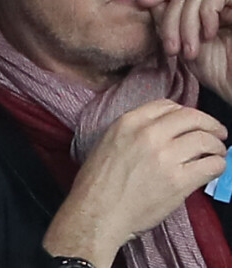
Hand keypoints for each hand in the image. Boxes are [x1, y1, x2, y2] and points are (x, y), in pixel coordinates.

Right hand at [43, 99, 226, 267]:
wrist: (98, 210)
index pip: (167, 105)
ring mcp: (164, 157)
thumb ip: (134, 130)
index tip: (191, 122)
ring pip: (205, 140)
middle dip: (209, 123)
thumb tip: (161, 130)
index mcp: (129, 121)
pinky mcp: (178, 181)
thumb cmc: (98, 179)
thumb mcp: (110, 140)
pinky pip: (210, 166)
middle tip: (217, 132)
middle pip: (191, 117)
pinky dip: (218, 165)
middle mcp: (148, 134)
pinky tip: (214, 168)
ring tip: (217, 152)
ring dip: (216, 145)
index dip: (184, 112)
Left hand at [138, 0, 231, 102]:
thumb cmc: (219, 73)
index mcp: (200, 11)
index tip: (142, 2)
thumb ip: (166, 23)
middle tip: (172, 49)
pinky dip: (206, 11)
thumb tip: (148, 1)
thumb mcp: (182, 47)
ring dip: (185, 24)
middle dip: (170, 21)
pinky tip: (208, 34)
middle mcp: (216, 4)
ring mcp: (229, 3)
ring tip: (190, 51)